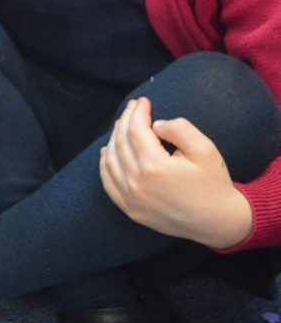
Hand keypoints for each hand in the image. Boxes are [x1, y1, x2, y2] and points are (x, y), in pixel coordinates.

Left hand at [100, 98, 253, 248]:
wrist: (217, 221)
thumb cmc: (213, 183)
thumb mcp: (205, 150)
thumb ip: (181, 130)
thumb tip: (155, 124)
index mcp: (154, 167)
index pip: (136, 131)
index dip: (138, 112)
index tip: (143, 101)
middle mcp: (136, 183)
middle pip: (121, 142)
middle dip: (126, 120)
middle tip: (133, 107)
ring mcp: (130, 198)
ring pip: (111, 160)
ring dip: (113, 139)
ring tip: (122, 124)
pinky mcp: (129, 209)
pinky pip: (108, 182)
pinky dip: (105, 163)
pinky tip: (108, 151)